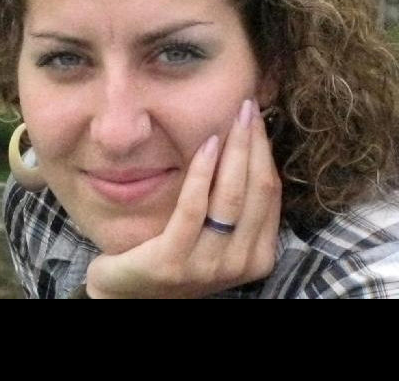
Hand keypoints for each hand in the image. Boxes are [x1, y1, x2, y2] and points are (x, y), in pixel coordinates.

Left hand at [85, 98, 281, 298]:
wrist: (128, 293)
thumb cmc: (175, 254)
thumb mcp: (216, 235)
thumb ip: (234, 204)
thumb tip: (246, 144)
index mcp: (257, 256)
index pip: (270, 193)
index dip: (265, 150)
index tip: (256, 117)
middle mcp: (239, 264)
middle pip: (256, 190)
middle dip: (254, 142)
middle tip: (247, 106)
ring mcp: (207, 266)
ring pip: (231, 196)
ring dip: (235, 150)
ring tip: (233, 116)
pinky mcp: (172, 261)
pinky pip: (193, 207)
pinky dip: (202, 171)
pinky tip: (207, 143)